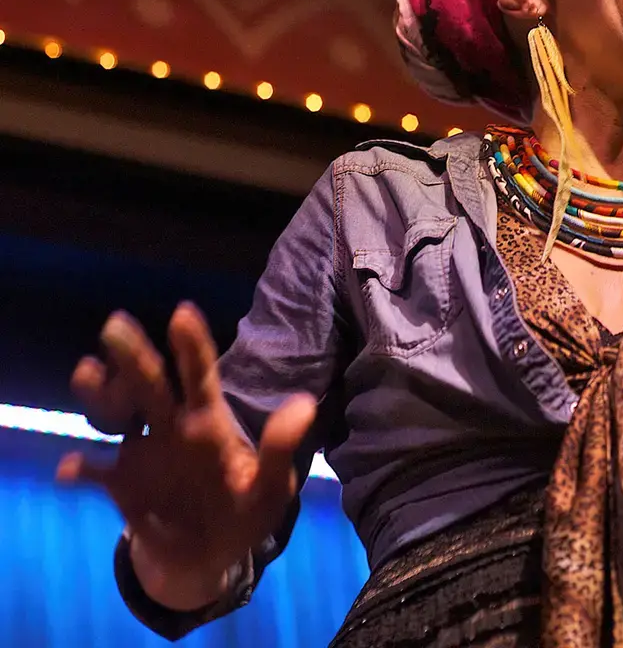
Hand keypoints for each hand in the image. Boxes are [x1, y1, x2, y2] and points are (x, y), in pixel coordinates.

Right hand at [57, 303, 314, 609]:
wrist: (207, 557)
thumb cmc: (244, 512)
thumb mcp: (270, 487)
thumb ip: (280, 448)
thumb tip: (304, 405)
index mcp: (208, 422)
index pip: (200, 376)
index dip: (192, 346)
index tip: (183, 312)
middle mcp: (171, 427)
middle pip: (150, 383)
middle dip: (134, 353)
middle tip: (117, 323)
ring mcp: (142, 452)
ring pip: (114, 413)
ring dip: (97, 395)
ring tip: (87, 373)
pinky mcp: (120, 484)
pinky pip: (95, 470)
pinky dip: (80, 468)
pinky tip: (71, 468)